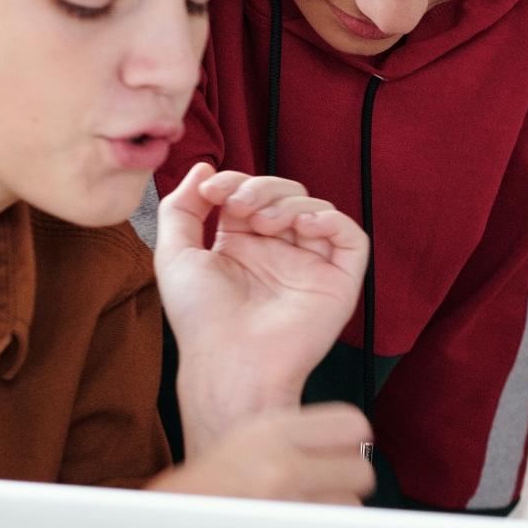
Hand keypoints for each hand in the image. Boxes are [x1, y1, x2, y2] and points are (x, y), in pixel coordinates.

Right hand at [148, 402, 376, 506]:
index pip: (352, 424)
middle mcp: (281, 463)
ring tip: (301, 509)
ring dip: (333, 511)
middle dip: (347, 481)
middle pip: (361, 469)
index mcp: (273, 430)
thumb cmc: (209, 485)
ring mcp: (285, 504)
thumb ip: (298, 435)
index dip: (351, 441)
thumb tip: (353, 441)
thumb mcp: (249, 438)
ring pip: (349, 507)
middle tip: (326, 486)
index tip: (344, 451)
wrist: (169, 522)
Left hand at [156, 164, 368, 441]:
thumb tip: (204, 169)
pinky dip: (332, 220)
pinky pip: (352, 237)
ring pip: (317, 208)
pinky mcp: (339, 280)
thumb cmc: (200, 318)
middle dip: (262, 187)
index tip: (213, 191)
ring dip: (289, 202)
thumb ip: (182, 207)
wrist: (230, 359)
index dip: (235, 182)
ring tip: (265, 223)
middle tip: (239, 205)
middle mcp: (279, 252)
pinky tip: (303, 226)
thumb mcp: (174, 253)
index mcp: (243, 246)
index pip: (251, 195)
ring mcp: (310, 265)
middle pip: (286, 194)